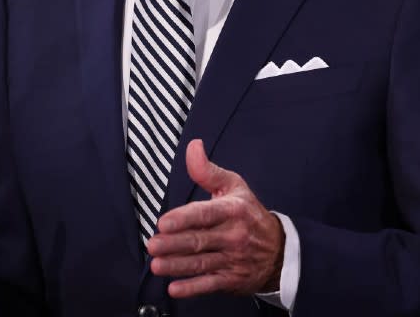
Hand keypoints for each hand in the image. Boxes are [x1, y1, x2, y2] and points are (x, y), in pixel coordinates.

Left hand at [147, 139, 284, 297]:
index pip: (204, 214)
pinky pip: (211, 284)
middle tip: (152, 245)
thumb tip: (193, 146)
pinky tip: (175, 288)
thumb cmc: (250, 214)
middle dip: (173, 244)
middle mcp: (233, 236)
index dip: (183, 219)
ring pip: (201, 263)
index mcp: (232, 211)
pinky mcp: (232, 279)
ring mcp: (233, 259)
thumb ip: (207, 170)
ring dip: (177, 266)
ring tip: (157, 265)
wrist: (282, 251)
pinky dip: (193, 288)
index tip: (163, 222)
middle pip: (199, 241)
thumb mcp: (234, 187)